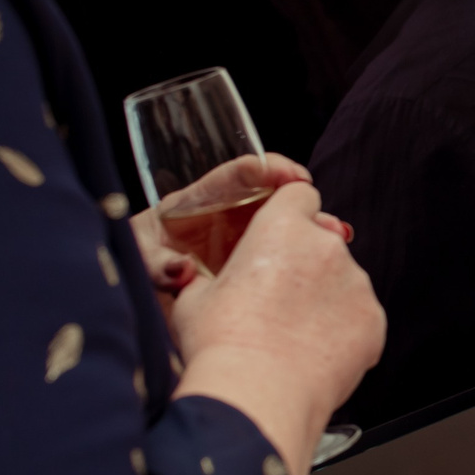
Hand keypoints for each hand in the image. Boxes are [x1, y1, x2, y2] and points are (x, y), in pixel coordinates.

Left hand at [133, 153, 348, 296]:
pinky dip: (311, 253)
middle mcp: (224, 217)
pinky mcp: (257, 265)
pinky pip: (288, 253)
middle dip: (298, 196)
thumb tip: (181, 271)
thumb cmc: (137, 272)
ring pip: (285, 224)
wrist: (142, 305)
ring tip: (338, 233)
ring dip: (313, 225)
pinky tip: (331, 262)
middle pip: (269, 195)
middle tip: (317, 201)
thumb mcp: (139, 262)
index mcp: (194, 205)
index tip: (290, 176)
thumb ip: (155, 264)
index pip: (234, 176)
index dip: (264, 169)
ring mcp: (244, 241)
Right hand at [171, 180, 384, 474]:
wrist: (257, 396)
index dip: (289, 210)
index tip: (281, 232)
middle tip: (277, 299)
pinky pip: (359, 318)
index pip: (299, 193)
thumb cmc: (221, 346)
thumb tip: (203, 280)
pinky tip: (313, 354)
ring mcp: (356, 283)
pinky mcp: (374, 321)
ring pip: (343, 281)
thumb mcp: (193, 298)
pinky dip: (343, 331)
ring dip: (324, 298)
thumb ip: (210, 275)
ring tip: (292, 335)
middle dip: (305, 262)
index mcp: (281, 227)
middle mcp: (326, 246)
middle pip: (322, 240)